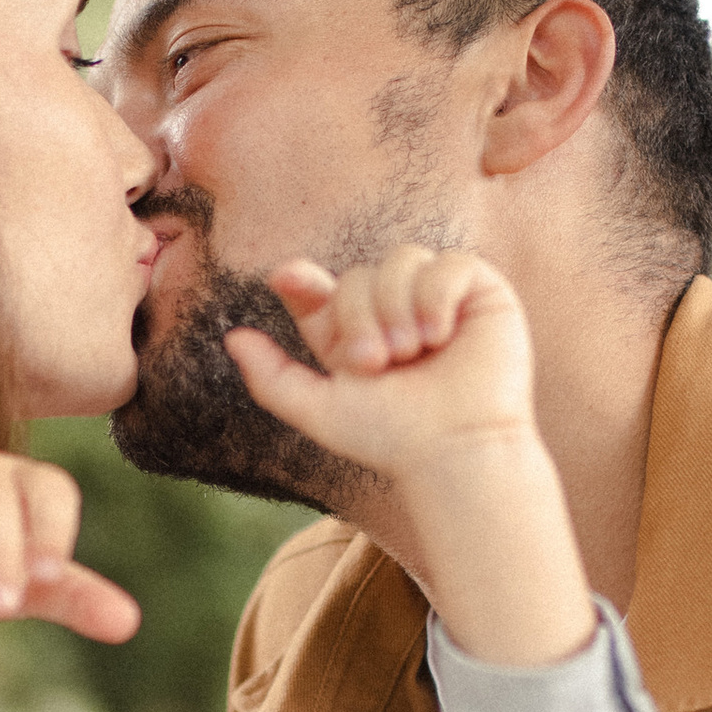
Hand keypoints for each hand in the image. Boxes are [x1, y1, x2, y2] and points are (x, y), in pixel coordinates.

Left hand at [223, 248, 538, 479]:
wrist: (454, 450)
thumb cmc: (391, 438)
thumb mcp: (319, 410)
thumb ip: (271, 379)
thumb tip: (232, 338)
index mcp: (353, 333)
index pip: (319, 289)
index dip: (301, 280)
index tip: (284, 280)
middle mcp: (392, 309)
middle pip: (357, 275)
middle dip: (360, 319)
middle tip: (378, 363)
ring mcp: (435, 297)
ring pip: (400, 260)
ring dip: (397, 307)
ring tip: (412, 352)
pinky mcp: (478, 291)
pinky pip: (448, 263)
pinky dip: (436, 296)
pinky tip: (441, 336)